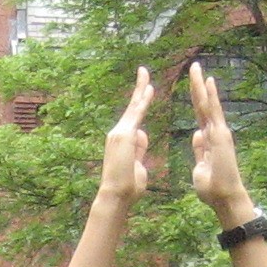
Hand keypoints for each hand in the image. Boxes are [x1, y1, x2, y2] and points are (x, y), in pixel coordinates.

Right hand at [98, 65, 152, 204]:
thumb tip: (142, 132)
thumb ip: (139, 148)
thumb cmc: (127, 187)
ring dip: (140, 90)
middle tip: (143, 71)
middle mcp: (118, 133)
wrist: (116, 195)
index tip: (146, 90)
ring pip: (134, 108)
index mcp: (122, 140)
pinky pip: (136, 114)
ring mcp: (120, 133)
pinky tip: (149, 89)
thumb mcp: (137, 164)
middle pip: (132, 107)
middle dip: (139, 89)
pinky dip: (143, 101)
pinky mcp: (124, 135)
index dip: (140, 102)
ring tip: (145, 73)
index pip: (134, 117)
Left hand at [186, 60, 255, 225]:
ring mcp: (219, 132)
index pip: (201, 114)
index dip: (196, 98)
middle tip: (193, 66)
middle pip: (204, 105)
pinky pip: (213, 113)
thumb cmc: (212, 188)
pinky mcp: (220, 135)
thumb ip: (199, 150)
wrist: (224, 198)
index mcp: (208, 139)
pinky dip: (211, 97)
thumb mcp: (200, 166)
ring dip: (201, 85)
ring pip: (208, 104)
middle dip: (197, 86)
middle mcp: (215, 132)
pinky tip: (207, 82)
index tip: (193, 84)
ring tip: (196, 68)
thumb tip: (197, 134)